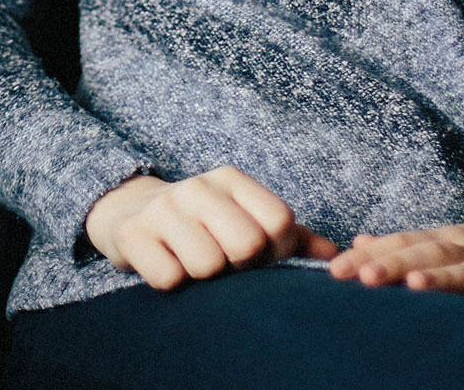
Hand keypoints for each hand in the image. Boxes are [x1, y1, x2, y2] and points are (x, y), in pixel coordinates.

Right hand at [85, 167, 338, 290]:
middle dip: (239, 266)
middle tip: (224, 264)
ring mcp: (163, 209)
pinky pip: (169, 278)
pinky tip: (167, 267)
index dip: (276, 252)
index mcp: (231, 180)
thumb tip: (335, 256)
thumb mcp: (241, 216)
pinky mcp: (133, 234)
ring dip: (203, 278)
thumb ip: (290, 236)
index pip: (279, 222)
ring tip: (192, 265)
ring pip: (207, 265)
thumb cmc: (200, 222)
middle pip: (247, 244)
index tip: (258, 257)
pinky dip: (172, 283)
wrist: (127, 212)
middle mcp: (198, 187)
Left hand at [324, 203, 463, 318]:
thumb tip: (362, 244)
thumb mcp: (460, 246)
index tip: (326, 268)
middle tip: (333, 274)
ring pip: (434, 258)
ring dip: (399, 267)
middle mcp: (458, 244)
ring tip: (366, 277)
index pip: (397, 243)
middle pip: (407, 248)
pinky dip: (445, 280)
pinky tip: (421, 285)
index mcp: (445, 240)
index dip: (361, 254)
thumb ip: (414, 248)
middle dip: (369, 261)